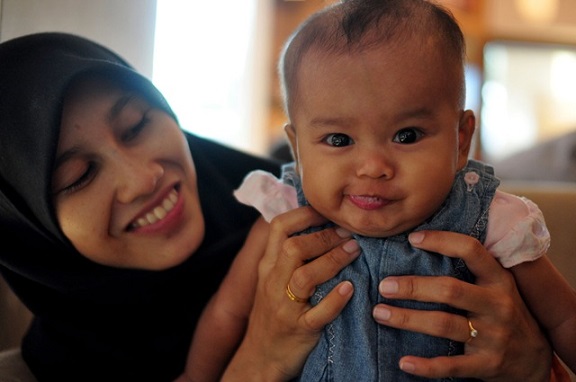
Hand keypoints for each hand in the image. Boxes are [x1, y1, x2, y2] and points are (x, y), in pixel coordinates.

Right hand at [222, 206, 359, 381]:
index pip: (278, 227)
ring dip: (333, 259)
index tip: (328, 211)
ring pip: (305, 276)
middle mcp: (272, 282)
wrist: (260, 356)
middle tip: (349, 232)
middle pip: (294, 248)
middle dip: (324, 235)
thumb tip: (312, 222)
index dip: (304, 214)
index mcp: (268, 266)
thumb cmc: (273, 312)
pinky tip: (350, 288)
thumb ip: (286, 254)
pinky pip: (318, 314)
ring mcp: (284, 307)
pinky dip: (335, 300)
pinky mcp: (299, 329)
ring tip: (355, 250)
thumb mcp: (272, 279)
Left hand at [372, 230, 551, 381]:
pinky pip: (451, 366)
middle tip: (384, 286)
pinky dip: (425, 365)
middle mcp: (498, 305)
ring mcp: (494, 336)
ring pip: (444, 325)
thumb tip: (419, 242)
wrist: (534, 359)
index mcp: (498, 280)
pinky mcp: (487, 365)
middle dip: (413, 287)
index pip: (471, 251)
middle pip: (450, 290)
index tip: (412, 239)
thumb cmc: (502, 312)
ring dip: (407, 319)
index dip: (441, 241)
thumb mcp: (496, 286)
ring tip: (379, 313)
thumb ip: (470, 268)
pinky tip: (404, 362)